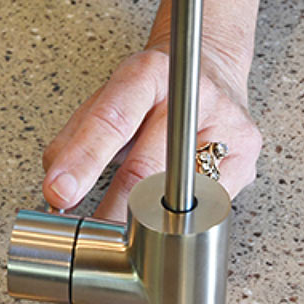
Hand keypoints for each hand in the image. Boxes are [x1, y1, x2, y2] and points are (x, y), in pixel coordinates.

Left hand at [41, 42, 260, 221]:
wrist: (209, 68)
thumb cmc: (151, 90)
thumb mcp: (107, 97)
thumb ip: (76, 137)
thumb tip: (56, 190)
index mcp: (149, 74)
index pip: (113, 119)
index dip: (83, 160)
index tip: (58, 193)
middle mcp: (194, 97)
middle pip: (149, 168)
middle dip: (113, 209)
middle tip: (89, 235)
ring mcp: (228, 127)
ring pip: (179, 194)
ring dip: (147, 222)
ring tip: (128, 232)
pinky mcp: (247, 156)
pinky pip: (207, 205)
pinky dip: (182, 219)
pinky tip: (171, 215)